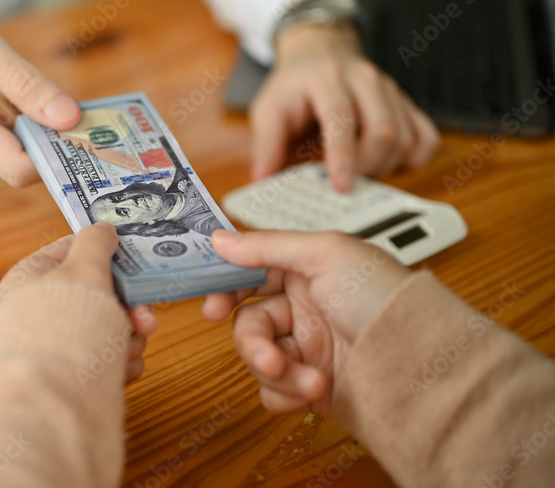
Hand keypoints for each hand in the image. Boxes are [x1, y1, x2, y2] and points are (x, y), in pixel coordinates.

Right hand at [0, 2, 80, 186]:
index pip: (22, 170)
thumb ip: (25, 84)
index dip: (58, 152)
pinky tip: (27, 104)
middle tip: (77, 107)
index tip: (85, 127)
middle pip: (26, 168)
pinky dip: (27, 130)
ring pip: (21, 159)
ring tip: (44, 97)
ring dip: (42, 133)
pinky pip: (9, 150)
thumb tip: (69, 117)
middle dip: (55, 142)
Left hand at [0, 223, 157, 382]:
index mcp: (30, 279)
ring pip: (110, 327)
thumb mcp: (83, 270)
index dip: (105, 254)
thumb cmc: (60, 331)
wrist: (55, 402)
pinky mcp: (74, 375)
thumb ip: (96, 243)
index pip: (71, 252)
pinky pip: (109, 359)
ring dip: (127, 336)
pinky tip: (120, 370)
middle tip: (144, 318)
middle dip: (127, 306)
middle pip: (99, 294)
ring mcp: (58, 345)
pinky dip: (121, 363)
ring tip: (124, 348)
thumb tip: (103, 229)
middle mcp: (40, 312)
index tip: (132, 260)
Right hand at [203, 230, 408, 413]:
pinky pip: (273, 391)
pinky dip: (285, 395)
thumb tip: (218, 240)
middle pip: (248, 323)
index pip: (251, 274)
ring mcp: (307, 349)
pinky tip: (310, 395)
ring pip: (257, 359)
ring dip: (277, 372)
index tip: (211, 307)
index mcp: (307, 271)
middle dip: (255, 344)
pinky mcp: (311, 386)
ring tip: (312, 381)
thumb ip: (267, 246)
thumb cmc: (388, 300)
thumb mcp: (327, 254)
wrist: (426, 370)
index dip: (226, 289)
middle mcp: (304, 308)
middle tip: (270, 358)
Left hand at [251, 23, 439, 190]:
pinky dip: (414, 158)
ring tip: (360, 173)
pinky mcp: (406, 101)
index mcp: (326, 78)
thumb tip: (262, 182)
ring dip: (386, 166)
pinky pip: (426, 134)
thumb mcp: (268, 108)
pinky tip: (391, 164)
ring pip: (405, 136)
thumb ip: (266, 145)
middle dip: (368, 166)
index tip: (342, 185)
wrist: (319, 49)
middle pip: (383, 129)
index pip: (341, 117)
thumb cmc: (293, 84)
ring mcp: (390, 89)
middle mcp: (364, 79)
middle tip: (347, 184)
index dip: (344, 155)